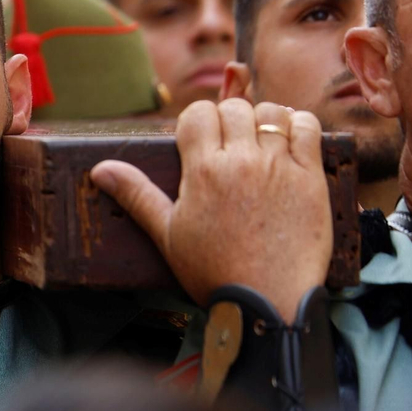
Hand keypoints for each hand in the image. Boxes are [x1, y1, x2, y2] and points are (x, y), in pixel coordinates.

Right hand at [89, 99, 332, 316]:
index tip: (199, 142)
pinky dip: (300, 125)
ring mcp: (280, 167)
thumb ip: (136, 195)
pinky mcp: (311, 178)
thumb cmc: (213, 272)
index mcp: (203, 171)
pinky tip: (290, 143)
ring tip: (260, 143)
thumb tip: (100, 169)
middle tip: (230, 147)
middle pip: (234, 108)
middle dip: (228, 120)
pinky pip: (309, 128)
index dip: (196, 122)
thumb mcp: (167, 235)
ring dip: (263, 120)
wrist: (268, 303)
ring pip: (272, 112)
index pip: (198, 113)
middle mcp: (242, 161)